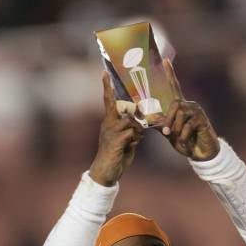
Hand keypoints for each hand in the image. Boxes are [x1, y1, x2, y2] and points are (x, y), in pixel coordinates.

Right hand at [89, 71, 143, 185]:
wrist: (106, 172)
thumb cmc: (116, 157)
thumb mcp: (126, 142)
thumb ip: (132, 132)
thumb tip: (141, 128)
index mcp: (109, 122)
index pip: (108, 101)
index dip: (107, 87)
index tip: (104, 73)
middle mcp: (108, 124)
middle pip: (123, 109)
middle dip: (136, 112)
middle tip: (140, 121)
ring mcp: (110, 133)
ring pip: (131, 122)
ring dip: (138, 130)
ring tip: (136, 140)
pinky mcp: (115, 142)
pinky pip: (131, 133)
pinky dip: (136, 139)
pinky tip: (133, 145)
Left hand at [160, 59, 219, 160]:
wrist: (200, 153)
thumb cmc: (185, 142)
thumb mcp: (169, 133)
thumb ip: (158, 124)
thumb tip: (144, 117)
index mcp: (180, 106)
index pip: (175, 86)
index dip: (170, 74)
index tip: (165, 60)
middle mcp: (189, 105)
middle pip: (174, 104)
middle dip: (168, 120)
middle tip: (166, 133)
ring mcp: (197, 111)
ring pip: (180, 115)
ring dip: (176, 129)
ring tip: (178, 138)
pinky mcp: (202, 119)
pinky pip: (188, 125)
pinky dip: (183, 135)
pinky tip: (186, 141)